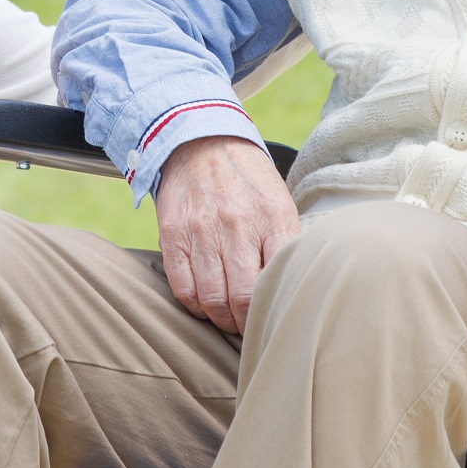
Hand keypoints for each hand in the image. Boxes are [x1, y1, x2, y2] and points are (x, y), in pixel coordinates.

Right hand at [154, 135, 300, 334]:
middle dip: (247, 323)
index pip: (277, 281)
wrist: (201, 141)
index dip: (275, 310)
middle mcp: (237, 224)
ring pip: (211, 299)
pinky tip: (204, 303)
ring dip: (221, 319)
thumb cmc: (248, 180)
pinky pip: (182, 287)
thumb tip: (293, 288)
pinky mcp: (173, 233)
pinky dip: (195, 305)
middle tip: (250, 326)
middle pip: (243, 298)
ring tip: (228, 317)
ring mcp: (202, 229)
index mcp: (273, 217)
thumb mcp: (280, 203)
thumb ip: (286, 243)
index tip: (275, 318)